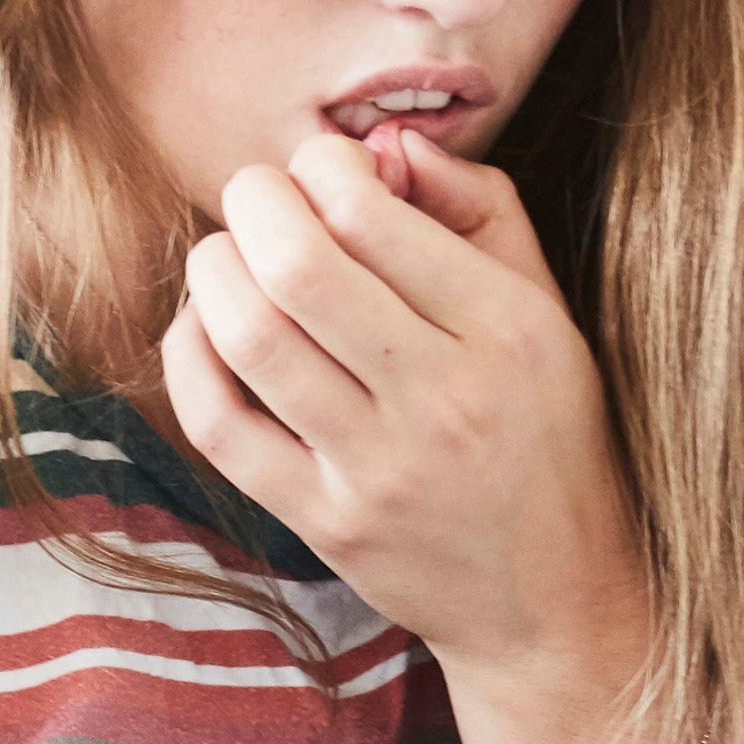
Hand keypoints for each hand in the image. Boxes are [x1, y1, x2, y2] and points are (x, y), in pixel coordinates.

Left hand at [162, 125, 658, 717]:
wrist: (554, 601)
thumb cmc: (547, 436)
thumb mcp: (549, 312)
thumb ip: (480, 208)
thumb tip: (383, 142)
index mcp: (509, 330)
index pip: (373, 212)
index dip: (323, 165)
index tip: (323, 171)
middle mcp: (444, 398)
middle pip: (298, 264)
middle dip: (253, 201)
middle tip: (257, 196)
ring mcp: (379, 469)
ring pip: (250, 336)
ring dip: (213, 269)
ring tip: (227, 255)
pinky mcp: (327, 523)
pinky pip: (220, 424)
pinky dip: (189, 356)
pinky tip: (203, 328)